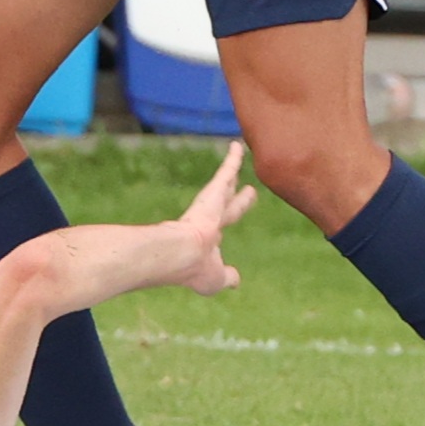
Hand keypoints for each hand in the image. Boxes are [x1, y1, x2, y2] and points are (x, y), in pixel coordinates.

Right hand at [160, 143, 258, 296]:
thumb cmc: (194, 269)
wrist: (179, 252)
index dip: (218, 231)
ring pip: (224, 183)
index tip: (219, 232)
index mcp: (205, 241)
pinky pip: (227, 170)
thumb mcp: (214, 279)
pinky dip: (233, 158)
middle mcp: (206, 220)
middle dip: (232, 197)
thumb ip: (227, 277)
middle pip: (224, 204)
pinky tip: (238, 145)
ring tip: (238, 153)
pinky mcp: (212, 192)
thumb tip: (236, 280)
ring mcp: (208, 205)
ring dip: (231, 169)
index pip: (214, 233)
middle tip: (245, 188)